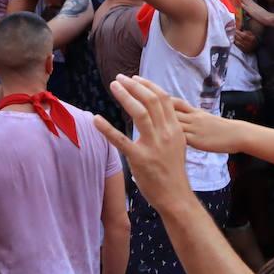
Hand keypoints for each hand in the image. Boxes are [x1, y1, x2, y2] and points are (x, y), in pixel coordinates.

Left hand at [95, 76, 193, 206]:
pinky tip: (96, 119)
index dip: (148, 85)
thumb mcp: (177, 143)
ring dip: (125, 96)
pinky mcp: (139, 159)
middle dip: (134, 86)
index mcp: (174, 128)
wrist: (176, 195)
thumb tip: (155, 110)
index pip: (162, 98)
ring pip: (139, 113)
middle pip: (151, 100)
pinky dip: (107, 128)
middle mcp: (165, 133)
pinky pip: (121, 140)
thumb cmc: (173, 169)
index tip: (134, 78)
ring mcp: (153, 145)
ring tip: (113, 87)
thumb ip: (167, 126)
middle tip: (119, 78)